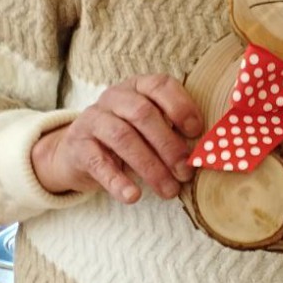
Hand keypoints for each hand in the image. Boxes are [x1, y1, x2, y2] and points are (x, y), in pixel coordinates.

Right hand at [32, 75, 202, 204]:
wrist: (77, 153)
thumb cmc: (127, 139)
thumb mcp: (149, 129)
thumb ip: (172, 130)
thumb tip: (204, 151)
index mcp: (137, 87)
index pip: (160, 85)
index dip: (180, 106)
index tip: (196, 132)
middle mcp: (113, 97)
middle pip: (143, 114)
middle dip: (168, 145)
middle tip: (186, 173)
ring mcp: (92, 120)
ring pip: (123, 138)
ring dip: (150, 167)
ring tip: (169, 190)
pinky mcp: (78, 146)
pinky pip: (99, 162)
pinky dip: (118, 181)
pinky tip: (133, 196)